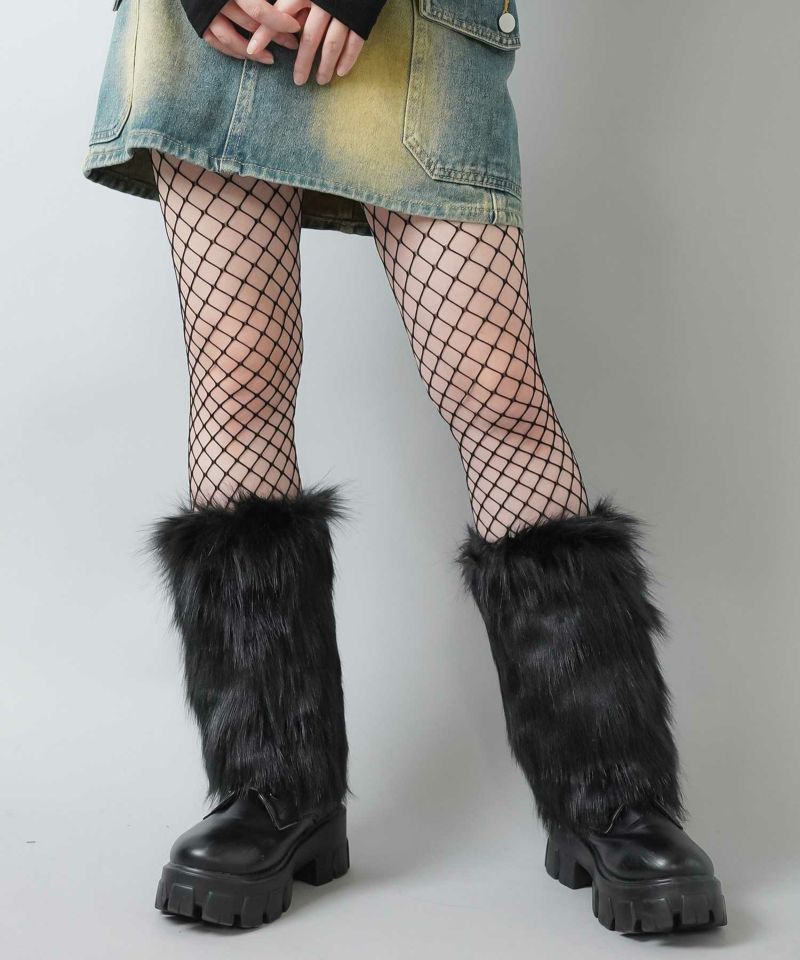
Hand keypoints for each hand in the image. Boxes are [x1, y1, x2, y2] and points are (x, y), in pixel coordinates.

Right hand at [204, 1, 301, 63]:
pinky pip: (215, 41)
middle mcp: (218, 1)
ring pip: (230, 38)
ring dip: (252, 52)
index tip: (295, 26)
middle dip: (273, 36)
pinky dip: (231, 51)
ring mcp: (206, 12)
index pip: (259, 9)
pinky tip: (246, 56)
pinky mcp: (197, 19)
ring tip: (270, 59)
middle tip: (291, 44)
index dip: (279, 20)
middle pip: (249, 25)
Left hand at [246, 1, 364, 83]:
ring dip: (326, 65)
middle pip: (310, 38)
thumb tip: (278, 27)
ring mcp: (343, 13)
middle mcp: (324, 3)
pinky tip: (340, 72)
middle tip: (298, 81)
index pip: (281, 14)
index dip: (266, 32)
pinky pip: (355, 42)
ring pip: (332, 44)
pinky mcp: (360, 19)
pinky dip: (348, 59)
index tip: (252, 50)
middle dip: (303, 62)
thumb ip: (294, 5)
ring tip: (320, 81)